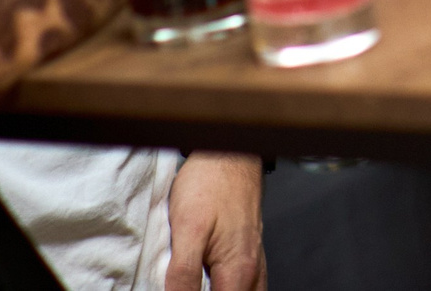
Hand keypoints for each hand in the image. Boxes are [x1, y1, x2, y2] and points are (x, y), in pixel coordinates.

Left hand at [167, 152, 265, 290]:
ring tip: (193, 283)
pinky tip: (205, 282)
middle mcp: (251, 271)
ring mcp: (252, 263)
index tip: (178, 289)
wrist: (228, 153)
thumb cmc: (210, 184)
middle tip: (182, 283)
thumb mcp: (188, 230)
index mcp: (238, 272)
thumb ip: (184, 274)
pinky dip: (223, 288)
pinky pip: (241, 286)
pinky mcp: (246, 253)